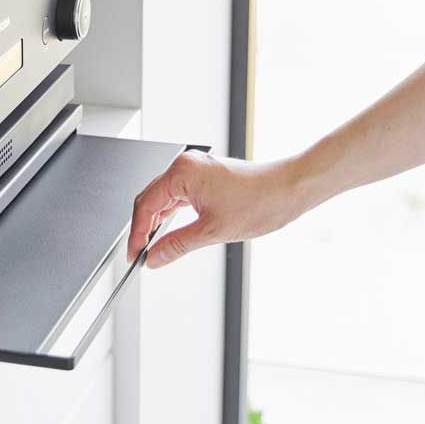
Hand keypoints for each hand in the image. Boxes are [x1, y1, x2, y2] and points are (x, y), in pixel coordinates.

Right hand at [127, 150, 305, 268]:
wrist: (290, 189)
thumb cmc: (260, 201)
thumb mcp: (212, 232)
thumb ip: (176, 246)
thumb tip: (154, 258)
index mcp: (181, 172)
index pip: (145, 205)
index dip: (136, 234)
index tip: (134, 255)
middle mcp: (184, 165)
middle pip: (150, 199)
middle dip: (143, 229)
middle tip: (140, 255)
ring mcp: (194, 169)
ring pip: (163, 198)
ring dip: (156, 223)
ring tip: (153, 247)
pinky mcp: (204, 176)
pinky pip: (178, 196)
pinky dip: (171, 215)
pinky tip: (169, 232)